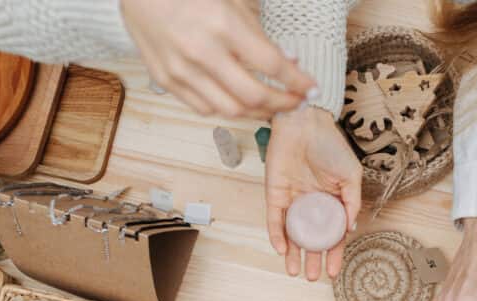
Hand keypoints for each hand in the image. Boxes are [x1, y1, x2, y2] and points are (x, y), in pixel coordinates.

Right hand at [121, 0, 314, 118]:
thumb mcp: (230, 2)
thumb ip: (259, 34)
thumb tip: (289, 62)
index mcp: (221, 24)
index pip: (271, 64)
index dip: (296, 81)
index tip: (310, 88)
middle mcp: (201, 51)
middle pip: (253, 95)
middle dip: (282, 103)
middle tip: (296, 103)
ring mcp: (181, 70)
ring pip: (230, 109)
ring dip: (258, 113)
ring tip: (272, 107)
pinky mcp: (166, 81)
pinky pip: (205, 108)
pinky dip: (228, 109)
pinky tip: (240, 102)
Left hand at [266, 107, 362, 279]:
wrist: (305, 124)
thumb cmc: (330, 145)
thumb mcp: (350, 175)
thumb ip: (351, 202)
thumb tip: (349, 229)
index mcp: (332, 202)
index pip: (333, 234)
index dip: (333, 254)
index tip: (333, 272)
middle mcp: (312, 205)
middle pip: (311, 239)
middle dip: (312, 260)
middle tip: (312, 278)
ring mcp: (292, 201)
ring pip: (292, 234)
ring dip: (292, 254)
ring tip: (294, 272)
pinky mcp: (275, 195)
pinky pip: (275, 220)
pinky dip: (277, 235)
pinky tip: (281, 249)